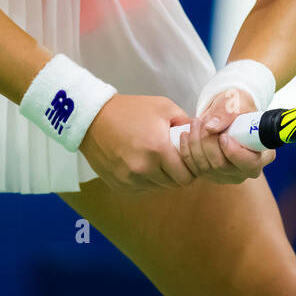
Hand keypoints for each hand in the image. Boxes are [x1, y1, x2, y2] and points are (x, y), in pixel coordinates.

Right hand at [79, 94, 196, 193]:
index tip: (188, 159)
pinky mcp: (119, 185)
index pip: (187, 176)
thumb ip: (186, 122)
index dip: (191, 168)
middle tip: (173, 158)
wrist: (92, 119)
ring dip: (161, 177)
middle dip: (177, 172)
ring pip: (158, 188)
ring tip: (156, 159)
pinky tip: (141, 163)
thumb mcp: (163, 107)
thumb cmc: (130, 110)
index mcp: (158, 149)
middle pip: (174, 184)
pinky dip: (146, 180)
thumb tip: (203, 134)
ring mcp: (130, 179)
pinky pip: (142, 189)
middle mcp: (144, 169)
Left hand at [176, 87, 274, 184]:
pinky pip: (194, 168)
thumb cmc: (238, 105)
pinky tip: (187, 135)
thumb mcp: (237, 100)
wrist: (226, 111)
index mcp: (263, 154)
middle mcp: (246, 169)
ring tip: (196, 123)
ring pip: (206, 167)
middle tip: (202, 121)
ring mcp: (228, 174)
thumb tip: (211, 127)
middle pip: (223, 166)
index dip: (235, 153)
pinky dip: (187, 150)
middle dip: (208, 142)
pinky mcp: (211, 175)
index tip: (223, 136)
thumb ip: (227, 111)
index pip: (251, 164)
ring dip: (196, 143)